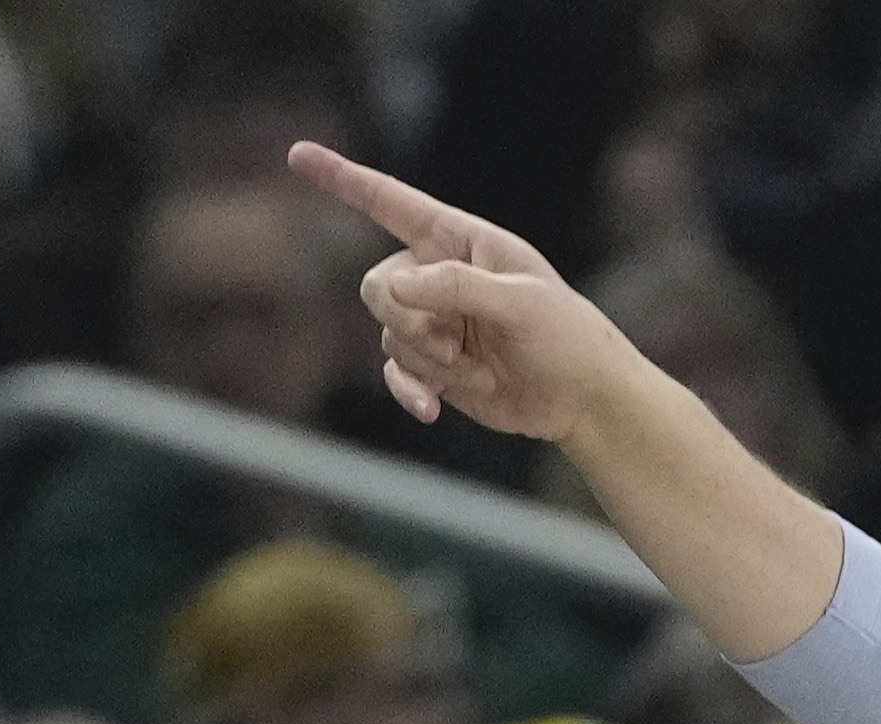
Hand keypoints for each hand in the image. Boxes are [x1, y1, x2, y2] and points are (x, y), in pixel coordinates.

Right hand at [285, 140, 641, 444]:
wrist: (583, 398)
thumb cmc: (565, 336)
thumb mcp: (520, 302)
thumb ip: (457, 287)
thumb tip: (397, 288)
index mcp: (460, 241)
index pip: (391, 202)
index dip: (343, 179)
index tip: (297, 155)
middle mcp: (439, 276)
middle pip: (377, 284)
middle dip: (404, 317)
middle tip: (449, 344)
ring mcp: (435, 322)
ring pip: (388, 332)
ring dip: (425, 357)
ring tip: (472, 369)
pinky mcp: (435, 365)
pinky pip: (396, 372)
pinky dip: (410, 390)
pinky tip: (431, 410)